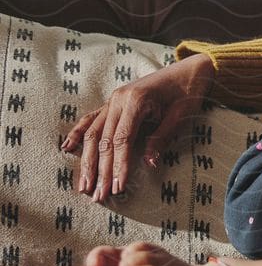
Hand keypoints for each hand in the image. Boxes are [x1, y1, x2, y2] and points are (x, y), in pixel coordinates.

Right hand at [61, 53, 215, 201]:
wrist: (190, 70)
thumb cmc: (188, 92)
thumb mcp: (180, 115)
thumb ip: (162, 137)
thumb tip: (148, 164)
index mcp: (136, 101)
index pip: (122, 140)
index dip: (118, 165)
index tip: (118, 187)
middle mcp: (119, 99)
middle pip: (104, 140)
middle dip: (100, 170)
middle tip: (98, 196)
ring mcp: (114, 100)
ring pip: (93, 133)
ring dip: (87, 160)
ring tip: (84, 185)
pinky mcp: (114, 102)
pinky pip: (92, 119)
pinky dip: (78, 133)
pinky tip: (67, 147)